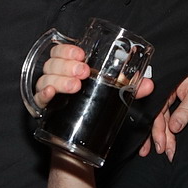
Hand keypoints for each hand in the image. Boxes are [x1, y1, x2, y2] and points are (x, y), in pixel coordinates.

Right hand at [36, 43, 154, 110]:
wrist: (80, 138)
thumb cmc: (95, 107)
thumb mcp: (112, 95)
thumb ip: (129, 89)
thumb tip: (149, 85)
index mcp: (71, 67)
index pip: (62, 50)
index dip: (68, 49)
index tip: (82, 54)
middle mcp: (57, 76)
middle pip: (53, 62)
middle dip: (68, 65)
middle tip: (83, 72)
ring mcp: (49, 91)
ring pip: (46, 78)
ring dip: (60, 79)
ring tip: (76, 86)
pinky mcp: (45, 108)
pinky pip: (39, 99)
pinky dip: (44, 94)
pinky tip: (51, 93)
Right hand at [142, 61, 187, 158]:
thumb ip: (185, 111)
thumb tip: (174, 128)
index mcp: (164, 89)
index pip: (157, 112)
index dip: (158, 129)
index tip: (161, 144)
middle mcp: (163, 96)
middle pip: (157, 119)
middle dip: (158, 137)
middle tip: (162, 151)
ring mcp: (167, 102)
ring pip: (162, 122)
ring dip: (162, 137)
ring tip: (164, 152)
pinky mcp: (173, 108)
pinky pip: (167, 121)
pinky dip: (166, 132)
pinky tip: (166, 143)